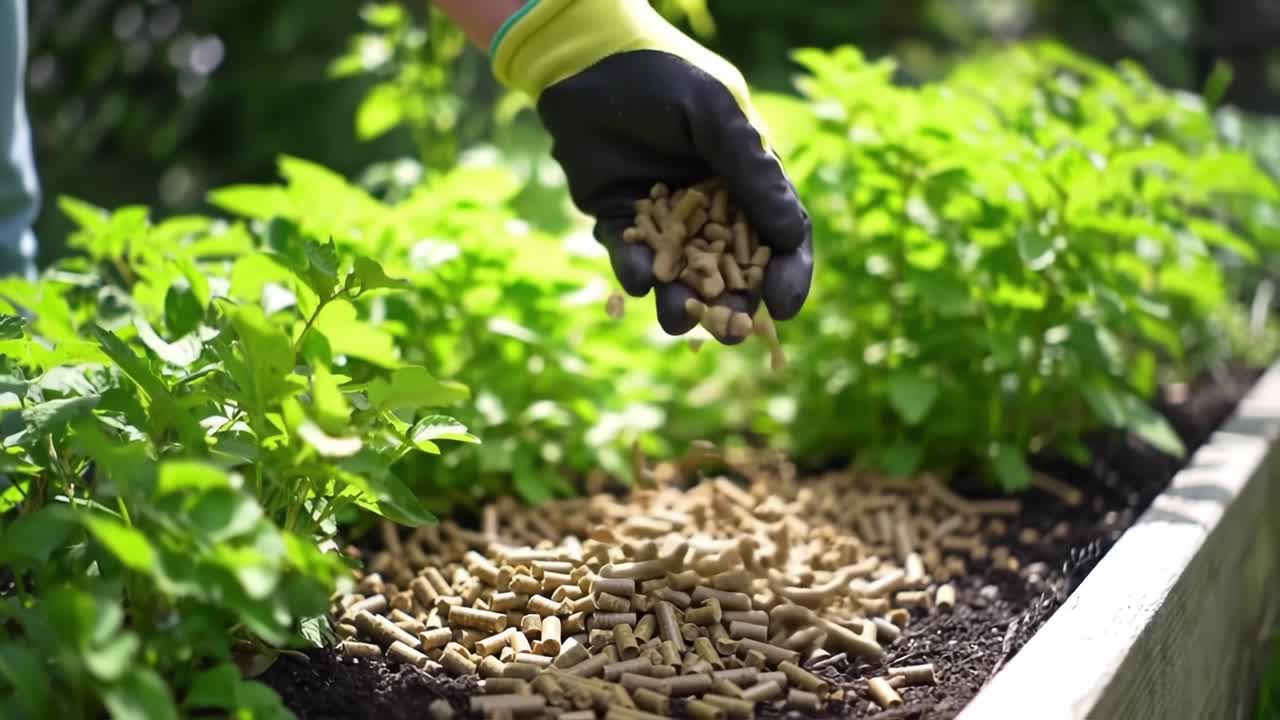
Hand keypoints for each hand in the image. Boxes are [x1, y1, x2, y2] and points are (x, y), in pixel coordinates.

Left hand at [490, 0, 812, 343]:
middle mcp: (710, 207)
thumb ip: (753, 174)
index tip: (784, 308)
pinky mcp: (617, 221)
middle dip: (732, 304)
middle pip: (731, 271)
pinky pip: (628, 258)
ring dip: (681, 301)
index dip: (787, 275)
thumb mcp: (718, 118)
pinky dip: (634, 273)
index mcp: (747, 182)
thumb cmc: (665, 78)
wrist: (589, 62)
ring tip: (677, 318)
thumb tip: (792, 235)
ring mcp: (663, 219)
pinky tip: (639, 282)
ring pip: (679, 274)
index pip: (779, 238)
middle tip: (730, 330)